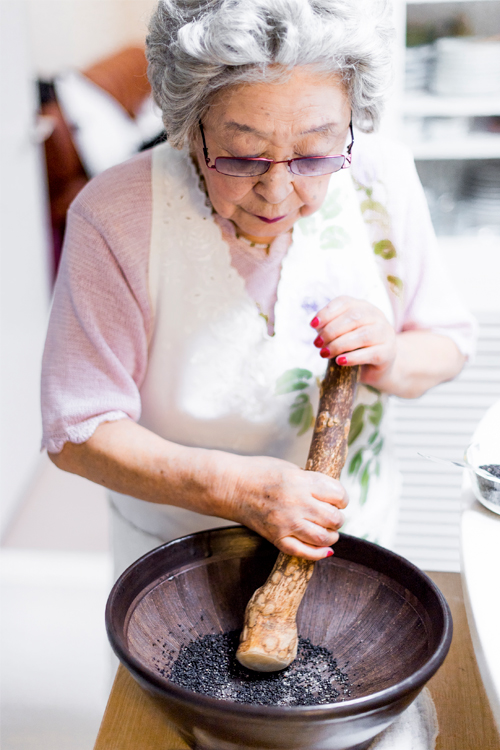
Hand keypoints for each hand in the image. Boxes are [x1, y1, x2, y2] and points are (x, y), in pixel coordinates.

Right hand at [211, 452, 347, 560]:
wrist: (228, 486)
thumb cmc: (257, 472)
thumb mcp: (288, 468)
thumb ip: (309, 481)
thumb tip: (330, 496)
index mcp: (301, 481)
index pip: (338, 494)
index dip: (342, 498)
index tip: (338, 499)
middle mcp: (297, 503)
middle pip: (335, 518)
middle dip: (338, 518)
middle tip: (331, 515)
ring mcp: (286, 522)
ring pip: (324, 538)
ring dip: (331, 536)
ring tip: (327, 531)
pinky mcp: (276, 537)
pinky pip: (304, 552)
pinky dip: (318, 553)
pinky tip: (323, 549)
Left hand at [311, 296, 396, 389]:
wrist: (378, 367)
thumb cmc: (355, 348)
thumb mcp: (341, 334)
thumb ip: (330, 328)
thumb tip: (317, 327)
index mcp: (363, 306)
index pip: (345, 302)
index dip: (327, 312)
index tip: (312, 325)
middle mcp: (376, 316)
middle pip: (353, 317)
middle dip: (331, 331)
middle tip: (317, 344)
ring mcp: (385, 333)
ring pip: (363, 335)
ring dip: (339, 344)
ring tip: (325, 353)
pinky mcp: (388, 352)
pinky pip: (371, 353)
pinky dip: (353, 357)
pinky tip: (340, 361)